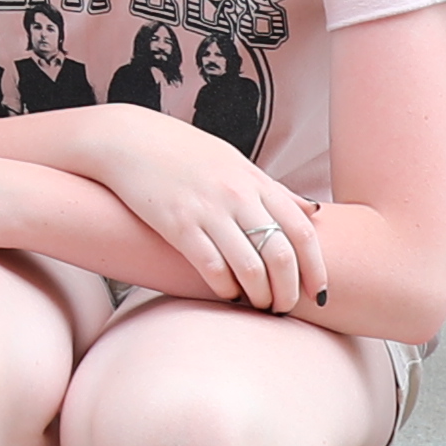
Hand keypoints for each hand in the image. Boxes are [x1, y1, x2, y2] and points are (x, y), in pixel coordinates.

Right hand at [88, 110, 330, 314]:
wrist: (128, 138)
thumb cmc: (184, 152)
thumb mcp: (235, 162)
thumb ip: (273, 190)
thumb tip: (312, 212)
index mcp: (256, 180)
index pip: (302, 232)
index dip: (315, 268)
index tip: (317, 293)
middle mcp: (237, 195)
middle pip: (281, 256)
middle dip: (288, 291)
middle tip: (285, 307)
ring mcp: (208, 210)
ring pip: (250, 268)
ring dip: (259, 296)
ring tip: (258, 305)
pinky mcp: (177, 225)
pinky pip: (212, 267)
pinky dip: (225, 288)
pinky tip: (226, 292)